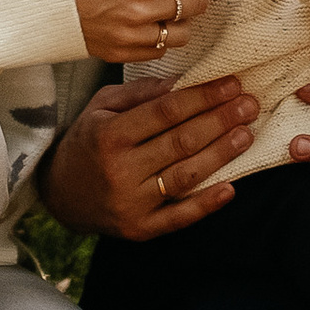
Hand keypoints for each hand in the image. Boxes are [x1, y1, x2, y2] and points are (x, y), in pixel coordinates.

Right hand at [42, 74, 260, 236]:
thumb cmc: (87, 140)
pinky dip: (206, 204)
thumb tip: (183, 80)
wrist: (60, 193)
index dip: (202, 96)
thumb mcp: (102, 106)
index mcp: (110, 135)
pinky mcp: (139, 229)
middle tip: (250, 105)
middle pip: (180, 142)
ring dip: (220, 154)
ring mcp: (130, 202)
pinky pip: (178, 217)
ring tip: (246, 135)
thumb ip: (140, 93)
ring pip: (185, 176)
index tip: (232, 84)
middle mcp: (120, 169)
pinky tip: (231, 188)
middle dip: (220, 120)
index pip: (166, 111)